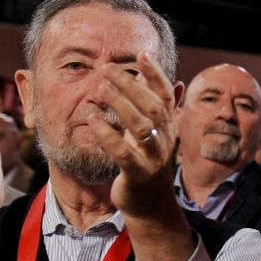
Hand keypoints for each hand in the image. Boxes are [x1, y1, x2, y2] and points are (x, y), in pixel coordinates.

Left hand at [86, 56, 178, 218]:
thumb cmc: (147, 165)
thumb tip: (160, 79)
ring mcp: (153, 157)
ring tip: (100, 89)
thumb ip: (155, 108)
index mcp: (168, 127)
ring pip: (141, 125)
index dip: (155, 73)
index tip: (141, 54)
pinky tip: (92, 120)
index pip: (165, 94)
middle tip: (107, 68)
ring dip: (120, 104)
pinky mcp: (138, 173)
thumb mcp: (154, 134)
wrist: (150, 206)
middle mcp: (164, 139)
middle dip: (130, 84)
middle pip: (152, 105)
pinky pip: (122, 152)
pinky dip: (107, 135)